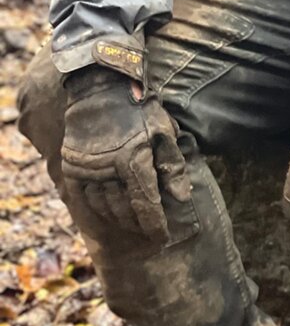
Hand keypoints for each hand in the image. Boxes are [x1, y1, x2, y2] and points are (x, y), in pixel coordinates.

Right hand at [61, 67, 187, 240]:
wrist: (100, 87)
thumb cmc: (139, 108)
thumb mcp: (164, 131)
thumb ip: (173, 166)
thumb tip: (181, 198)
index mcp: (134, 162)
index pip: (146, 206)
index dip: (155, 226)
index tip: (162, 238)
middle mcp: (108, 170)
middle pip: (125, 210)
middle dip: (139, 224)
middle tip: (148, 231)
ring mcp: (87, 168)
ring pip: (104, 206)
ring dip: (119, 218)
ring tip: (131, 224)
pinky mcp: (72, 165)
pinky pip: (83, 197)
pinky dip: (95, 209)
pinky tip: (105, 214)